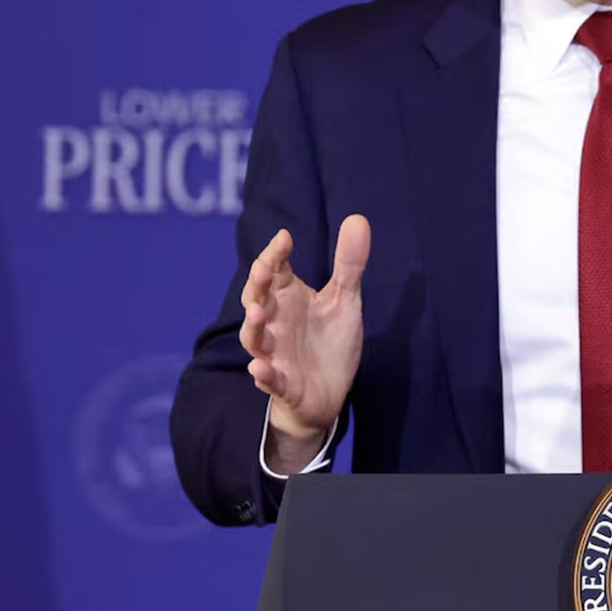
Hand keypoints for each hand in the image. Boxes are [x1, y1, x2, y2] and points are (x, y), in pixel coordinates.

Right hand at [239, 214, 368, 473]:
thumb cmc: (328, 341)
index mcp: (288, 297)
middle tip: (263, 269)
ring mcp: (275, 353)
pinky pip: (268, 379)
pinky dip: (263, 374)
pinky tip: (259, 368)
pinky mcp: (282, 383)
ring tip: (257, 314)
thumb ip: (349, 264)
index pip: (274, 270)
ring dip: (253, 326)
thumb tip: (357, 218)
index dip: (275, 254)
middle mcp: (275, 322)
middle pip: (257, 299)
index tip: (284, 238)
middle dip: (257, 285)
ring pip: (255, 338)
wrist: (329, 392)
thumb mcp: (344, 300)